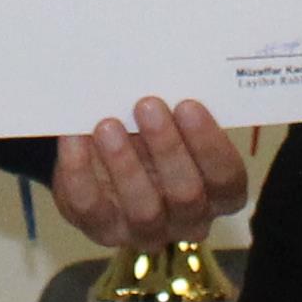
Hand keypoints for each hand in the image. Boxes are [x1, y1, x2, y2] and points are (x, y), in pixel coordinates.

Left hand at [45, 97, 252, 250]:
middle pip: (187, 194)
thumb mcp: (172, 123)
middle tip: (147, 104)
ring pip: (143, 209)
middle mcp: (189, 219)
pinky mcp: (102, 228)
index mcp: (218, 193)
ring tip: (108, 125)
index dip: (209, 144)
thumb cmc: (151, 134)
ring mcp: (146, 230)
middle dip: (167, 148)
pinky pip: (90, 206)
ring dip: (125, 165)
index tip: (188, 104)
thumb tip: (164, 70)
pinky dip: (80, 171)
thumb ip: (176, 108)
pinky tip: (74, 138)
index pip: (226, 177)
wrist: (106, 157)